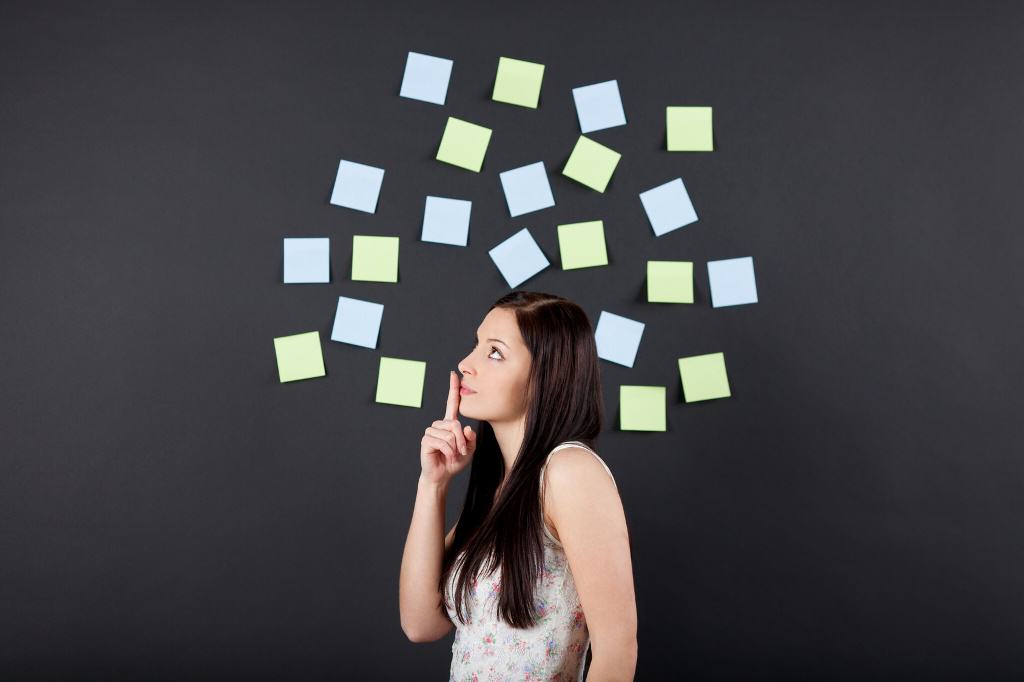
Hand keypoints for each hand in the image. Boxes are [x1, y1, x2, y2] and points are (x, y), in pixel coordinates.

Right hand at [419, 371, 477, 485]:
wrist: (442, 475)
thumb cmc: (455, 461)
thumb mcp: (470, 450)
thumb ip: (472, 439)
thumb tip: (467, 428)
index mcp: (449, 423)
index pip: (451, 403)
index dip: (453, 388)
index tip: (454, 374)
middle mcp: (439, 424)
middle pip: (455, 424)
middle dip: (462, 440)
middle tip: (462, 452)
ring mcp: (431, 431)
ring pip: (450, 434)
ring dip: (455, 448)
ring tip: (453, 455)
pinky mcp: (426, 440)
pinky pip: (443, 442)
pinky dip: (449, 452)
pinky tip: (447, 457)